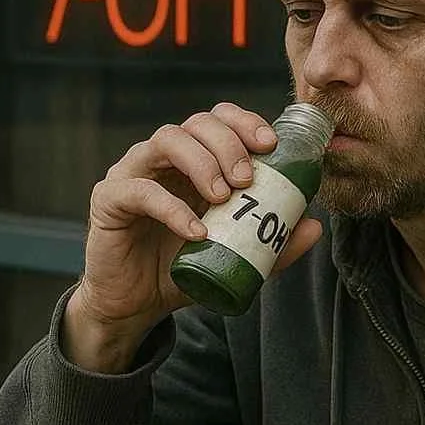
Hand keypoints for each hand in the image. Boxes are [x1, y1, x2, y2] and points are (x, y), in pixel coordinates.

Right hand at [74, 103, 323, 338]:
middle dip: (229, 143)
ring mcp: (133, 173)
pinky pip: (140, 191)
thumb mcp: (236, 256)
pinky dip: (172, 208)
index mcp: (194, 160)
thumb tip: (314, 226)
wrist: (135, 305)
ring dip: (203, 163)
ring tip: (224, 197)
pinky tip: (197, 231)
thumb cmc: (183, 269)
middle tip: (249, 179)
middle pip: (197, 122)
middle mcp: (163, 158)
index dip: (245, 122)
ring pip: (167, 140)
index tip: (271, 145)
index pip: (219, 119)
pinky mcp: (109, 198)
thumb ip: (273, 245)